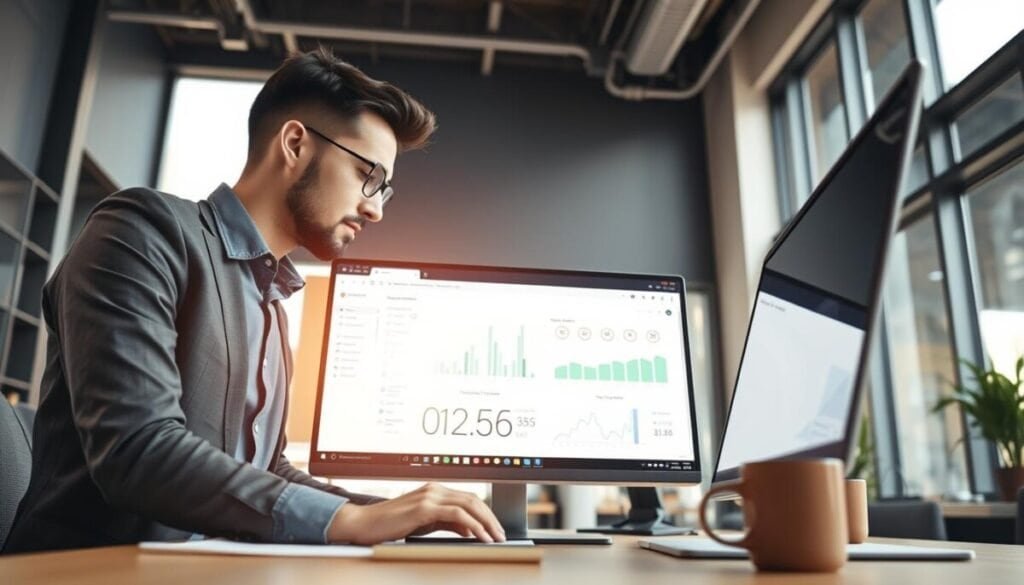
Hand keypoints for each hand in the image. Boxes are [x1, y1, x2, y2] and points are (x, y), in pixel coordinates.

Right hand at [326, 483, 506, 544]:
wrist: (365, 524)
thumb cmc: (392, 524)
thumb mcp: (425, 522)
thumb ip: (447, 523)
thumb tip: (469, 530)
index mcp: (435, 490)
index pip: (469, 498)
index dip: (486, 513)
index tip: (496, 528)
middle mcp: (434, 489)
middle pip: (473, 499)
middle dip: (490, 518)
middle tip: (501, 534)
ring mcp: (429, 496)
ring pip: (469, 504)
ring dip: (486, 522)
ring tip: (495, 537)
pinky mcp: (424, 507)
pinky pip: (456, 514)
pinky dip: (472, 525)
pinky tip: (479, 536)